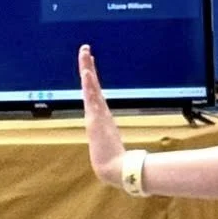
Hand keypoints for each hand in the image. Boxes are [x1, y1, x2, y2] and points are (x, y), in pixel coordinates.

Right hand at [80, 45, 124, 185]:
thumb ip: (122, 144)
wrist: (112, 169)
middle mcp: (95, 113)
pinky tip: (87, 72)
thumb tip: (133, 150)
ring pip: (90, 87)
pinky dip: (89, 84)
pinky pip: (92, 96)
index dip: (92, 79)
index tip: (90, 64)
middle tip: (85, 49)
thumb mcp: (118, 147)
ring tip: (85, 53)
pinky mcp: (96, 118)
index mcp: (101, 117)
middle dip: (87, 67)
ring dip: (87, 69)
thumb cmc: (115, 161)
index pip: (96, 93)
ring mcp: (94, 115)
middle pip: (90, 85)